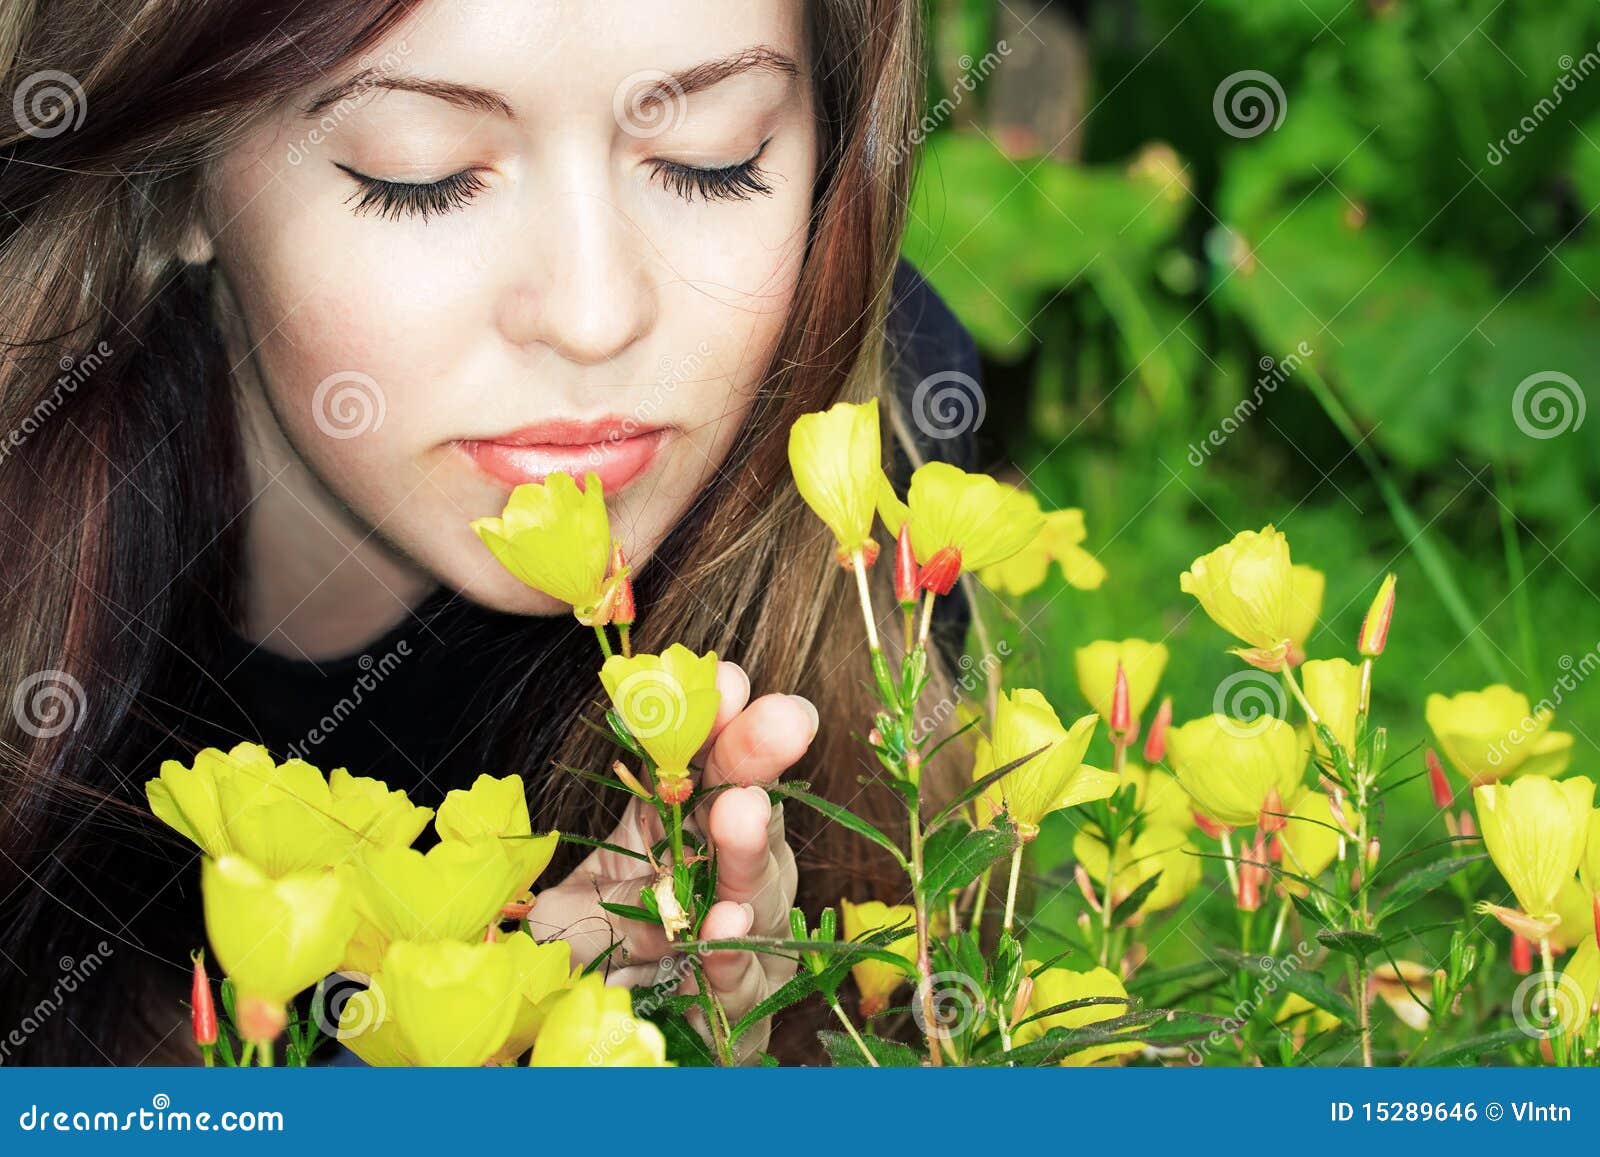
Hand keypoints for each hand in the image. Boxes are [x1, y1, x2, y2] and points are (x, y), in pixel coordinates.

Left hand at [528, 660, 810, 1061]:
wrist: (643, 1030)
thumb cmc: (609, 947)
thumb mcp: (570, 917)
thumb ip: (582, 904)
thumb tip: (603, 898)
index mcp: (678, 815)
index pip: (703, 751)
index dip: (717, 714)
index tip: (724, 681)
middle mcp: (725, 858)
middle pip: (748, 797)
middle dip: (758, 755)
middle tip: (777, 722)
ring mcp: (748, 920)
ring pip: (760, 879)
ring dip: (749, 846)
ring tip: (740, 812)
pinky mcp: (751, 986)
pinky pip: (748, 967)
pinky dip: (734, 948)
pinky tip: (723, 927)